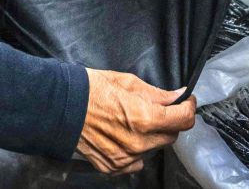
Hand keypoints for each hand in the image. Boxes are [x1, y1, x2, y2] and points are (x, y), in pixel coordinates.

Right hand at [76, 70, 196, 174]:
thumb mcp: (127, 82)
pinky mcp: (114, 167)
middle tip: (157, 109)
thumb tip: (177, 96)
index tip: (185, 101)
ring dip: (151, 136)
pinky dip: (136, 150)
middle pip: (171, 136)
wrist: (60, 107)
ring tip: (133, 121)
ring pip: (154, 149)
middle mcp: (139, 143)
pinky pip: (136, 162)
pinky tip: (123, 136)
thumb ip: (156, 93)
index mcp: (145, 119)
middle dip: (169, 121)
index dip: (188, 107)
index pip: (183, 120)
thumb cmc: (91, 90)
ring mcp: (126, 158)